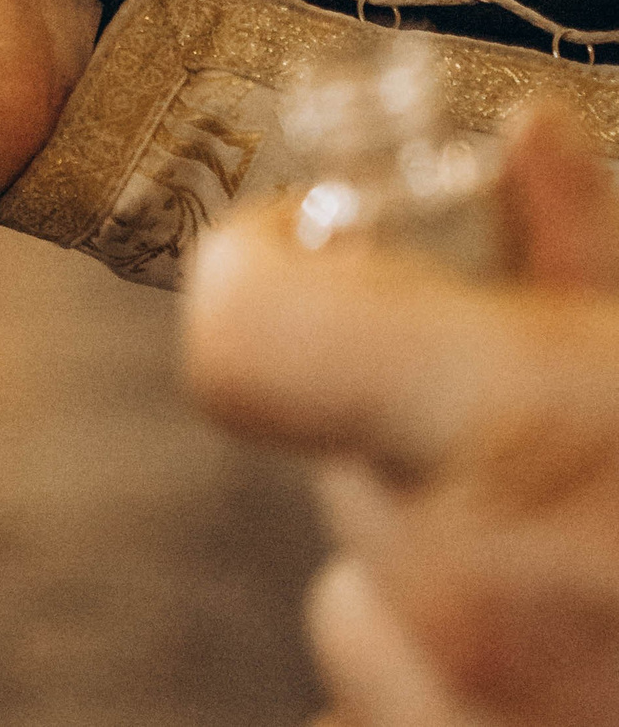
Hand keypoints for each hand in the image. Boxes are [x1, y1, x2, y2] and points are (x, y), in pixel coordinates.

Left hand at [186, 102, 618, 726]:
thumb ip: (605, 277)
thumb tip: (527, 161)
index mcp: (537, 444)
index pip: (250, 331)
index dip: (273, 279)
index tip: (314, 257)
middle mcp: (474, 614)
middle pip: (343, 474)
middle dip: (427, 439)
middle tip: (565, 436)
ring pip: (371, 614)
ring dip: (454, 584)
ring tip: (612, 582)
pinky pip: (405, 723)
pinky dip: (475, 698)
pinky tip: (594, 675)